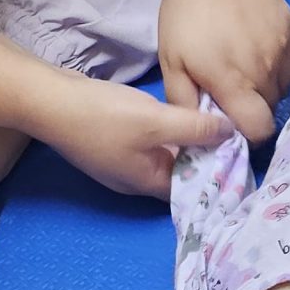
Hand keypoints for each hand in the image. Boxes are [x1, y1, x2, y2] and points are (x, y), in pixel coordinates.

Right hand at [36, 74, 232, 196]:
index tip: (240, 152)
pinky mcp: (110, 142)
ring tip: (211, 119)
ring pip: (163, 156)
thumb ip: (195, 128)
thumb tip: (231, 133)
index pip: (191, 189)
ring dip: (185, 141)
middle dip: (203, 154)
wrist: (49, 100)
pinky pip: (147, 142)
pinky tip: (176, 111)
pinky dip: (165, 132)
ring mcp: (120, 161)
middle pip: (178, 172)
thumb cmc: (103, 116)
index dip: (216, 172)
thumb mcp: (157, 122)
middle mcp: (134, 179)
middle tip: (231, 131)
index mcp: (146, 183)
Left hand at [158, 0, 289, 143]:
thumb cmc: (186, 14)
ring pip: (284, 86)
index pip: (260, 131)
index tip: (231, 122)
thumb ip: (184, 103)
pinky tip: (266, 52)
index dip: (246, 134)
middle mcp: (267, 72)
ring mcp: (285, 50)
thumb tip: (195, 133)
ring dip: (267, 86)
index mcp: (236, 84)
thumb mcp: (171, 61)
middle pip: (270, 109)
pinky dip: (285, 63)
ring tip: (246, 67)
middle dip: (252, 107)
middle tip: (231, 89)